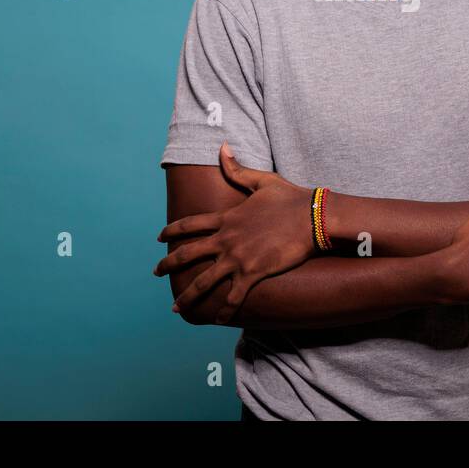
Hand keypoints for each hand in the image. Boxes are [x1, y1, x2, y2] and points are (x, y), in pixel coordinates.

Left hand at [154, 142, 317, 322]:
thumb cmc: (290, 198)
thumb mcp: (261, 180)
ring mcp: (238, 258)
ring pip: (204, 281)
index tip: (159, 238)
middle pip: (187, 254)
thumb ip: (237, 169)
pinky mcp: (253, 273)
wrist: (312, 217)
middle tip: (156, 272)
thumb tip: (222, 147)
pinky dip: (224, 310)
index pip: (190, 224)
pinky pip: (234, 296)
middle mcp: (226, 239)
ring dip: (187, 295)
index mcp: (226, 218)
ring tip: (175, 306)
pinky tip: (216, 320)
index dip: (172, 231)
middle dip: (168, 264)